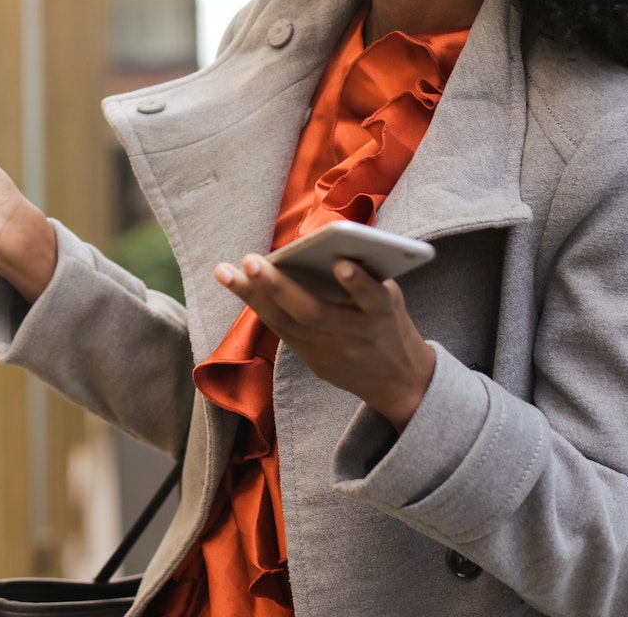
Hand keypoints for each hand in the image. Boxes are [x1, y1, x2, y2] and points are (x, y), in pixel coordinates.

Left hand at [216, 252, 436, 428]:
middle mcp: (357, 336)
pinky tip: (239, 286)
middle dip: (280, 287)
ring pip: (288, 325)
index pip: (373, 298)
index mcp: (384, 314)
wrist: (403, 383)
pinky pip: (284, 334)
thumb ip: (365, 275)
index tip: (341, 263)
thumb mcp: (392, 297)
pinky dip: (262, 307)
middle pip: (315, 314)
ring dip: (253, 297)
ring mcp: (334, 355)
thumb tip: (324, 243)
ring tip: (225, 272)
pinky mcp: (317, 365)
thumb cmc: (391, 322)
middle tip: (250, 260)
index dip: (359, 283)